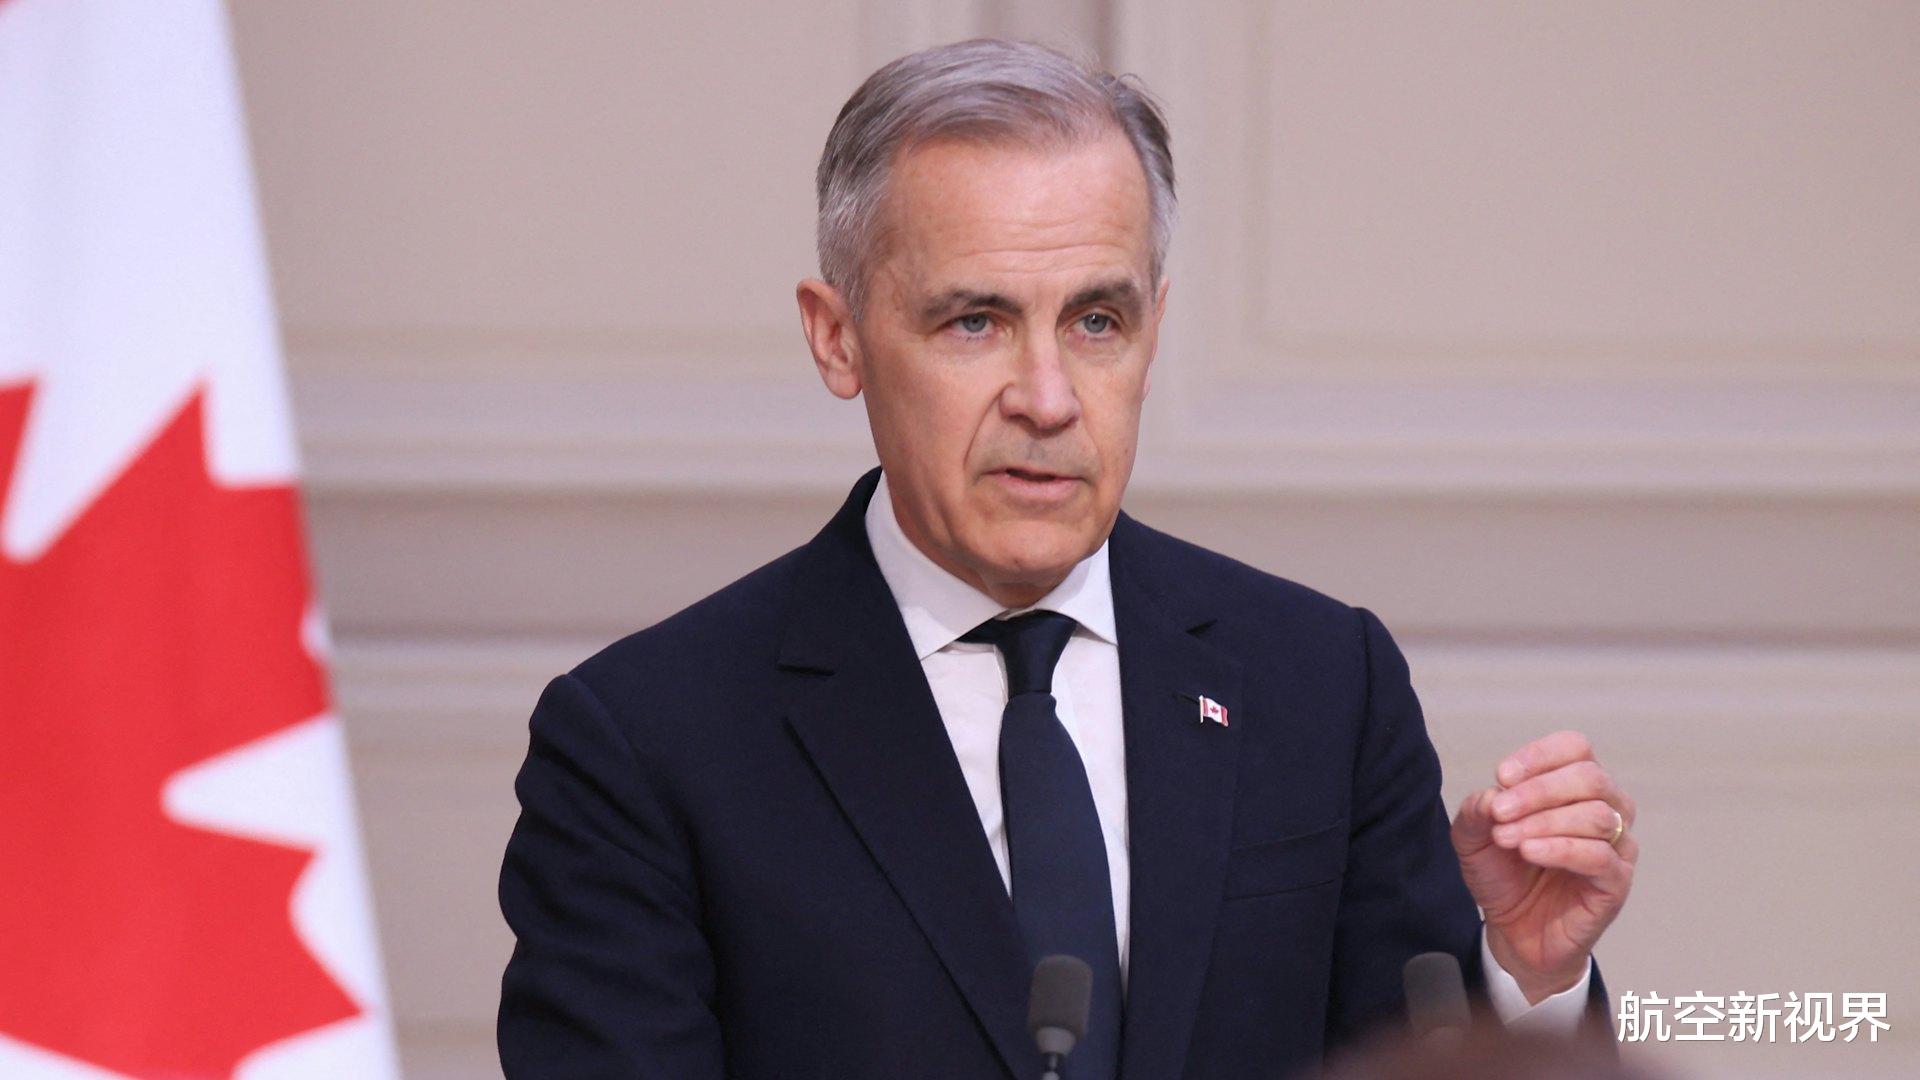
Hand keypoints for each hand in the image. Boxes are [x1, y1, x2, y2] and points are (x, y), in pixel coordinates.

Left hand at [1452, 730, 1636, 1003]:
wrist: (1513, 931)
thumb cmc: (1504, 875)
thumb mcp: (1474, 837)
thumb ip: (1478, 809)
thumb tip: (1493, 794)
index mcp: (1576, 787)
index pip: (1576, 748)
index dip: (1539, 756)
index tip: (1501, 776)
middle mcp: (1606, 809)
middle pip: (1590, 777)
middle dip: (1538, 790)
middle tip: (1499, 812)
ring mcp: (1616, 846)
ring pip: (1596, 815)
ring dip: (1543, 821)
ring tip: (1506, 838)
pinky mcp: (1616, 882)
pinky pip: (1599, 856)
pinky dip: (1560, 848)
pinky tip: (1529, 851)